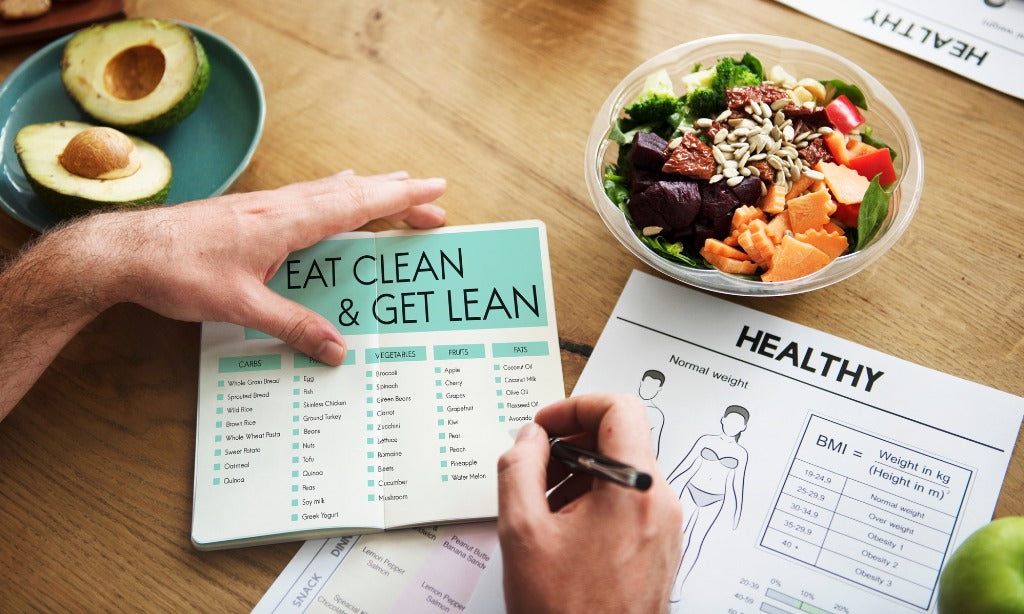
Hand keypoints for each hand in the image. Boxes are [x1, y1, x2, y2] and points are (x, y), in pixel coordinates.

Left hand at [77, 170, 445, 363]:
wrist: (125, 251)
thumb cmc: (177, 272)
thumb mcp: (240, 306)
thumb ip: (293, 326)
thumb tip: (337, 350)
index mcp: (286, 222)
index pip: (357, 205)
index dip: (400, 199)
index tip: (435, 191)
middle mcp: (280, 206)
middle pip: (352, 193)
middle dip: (396, 197)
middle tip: (434, 203)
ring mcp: (265, 206)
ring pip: (330, 190)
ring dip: (368, 192)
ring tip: (395, 189)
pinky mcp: (250, 213)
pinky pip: (308, 196)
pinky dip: (336, 195)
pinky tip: (333, 195)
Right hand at [497, 394, 682, 612]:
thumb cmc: (567, 611)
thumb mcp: (522, 531)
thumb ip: (519, 468)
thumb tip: (528, 438)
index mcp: (635, 489)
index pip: (619, 408)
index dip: (574, 406)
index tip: (544, 426)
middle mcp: (660, 502)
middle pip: (620, 438)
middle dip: (570, 444)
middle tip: (534, 465)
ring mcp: (666, 526)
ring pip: (623, 471)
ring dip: (579, 474)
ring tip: (542, 505)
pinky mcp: (661, 546)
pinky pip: (630, 502)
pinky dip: (595, 499)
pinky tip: (562, 528)